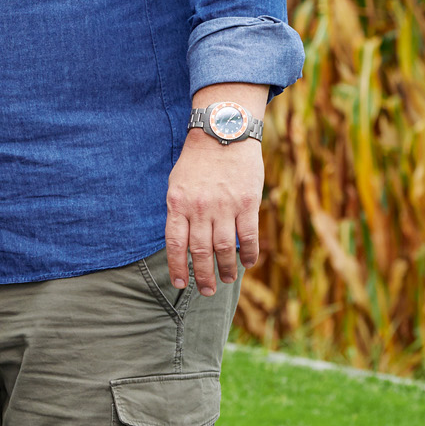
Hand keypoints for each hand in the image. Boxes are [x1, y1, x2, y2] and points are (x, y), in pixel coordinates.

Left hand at [165, 86, 266, 294]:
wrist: (223, 135)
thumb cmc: (197, 162)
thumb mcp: (177, 184)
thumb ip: (179, 211)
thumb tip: (182, 240)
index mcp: (178, 204)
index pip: (175, 244)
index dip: (178, 266)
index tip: (180, 283)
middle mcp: (200, 209)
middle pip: (200, 251)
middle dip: (202, 276)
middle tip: (206, 291)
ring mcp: (225, 207)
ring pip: (225, 248)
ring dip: (225, 269)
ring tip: (226, 280)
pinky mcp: (247, 204)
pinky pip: (248, 236)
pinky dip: (249, 253)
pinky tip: (248, 263)